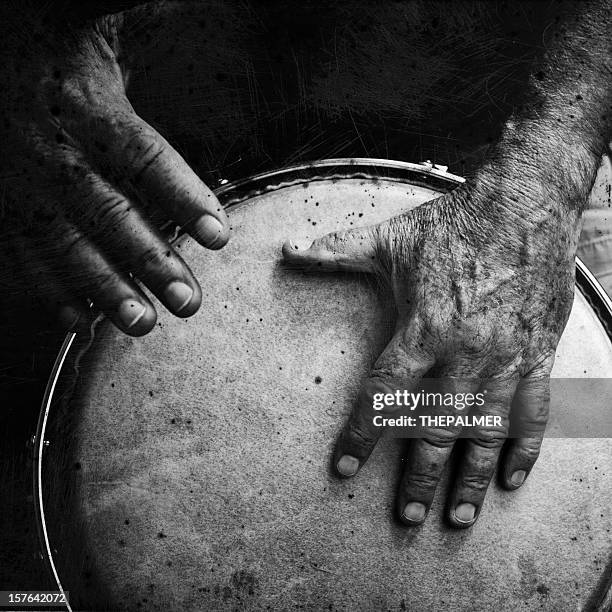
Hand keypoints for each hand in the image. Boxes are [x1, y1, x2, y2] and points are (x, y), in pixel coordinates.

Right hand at [0, 8, 228, 334]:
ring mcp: (24, 185)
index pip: (140, 156)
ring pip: (65, 245)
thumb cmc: (53, 45)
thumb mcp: (93, 20)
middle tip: (186, 301)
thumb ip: (129, 11)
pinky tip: (82, 323)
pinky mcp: (7, 206)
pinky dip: (53, 291)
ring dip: (104, 289)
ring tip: (142, 324)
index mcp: (84, 105)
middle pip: (104, 213)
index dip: (181, 195)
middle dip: (146, 260)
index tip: (220, 234)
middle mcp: (52, 152)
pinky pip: (25, 254)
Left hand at [283, 173, 580, 527]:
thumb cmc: (454, 223)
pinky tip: (512, 477)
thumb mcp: (389, 238)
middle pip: (434, 429)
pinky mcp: (538, 355)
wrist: (525, 204)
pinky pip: (535, 412)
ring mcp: (505, 360)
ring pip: (484, 433)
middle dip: (418, 477)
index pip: (383, 396)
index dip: (361, 435)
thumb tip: (287, 248)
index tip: (345, 468)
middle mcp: (462, 355)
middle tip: (408, 517)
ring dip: (470, 479)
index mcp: (421, 331)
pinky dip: (525, 448)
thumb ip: (336, 250)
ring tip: (457, 517)